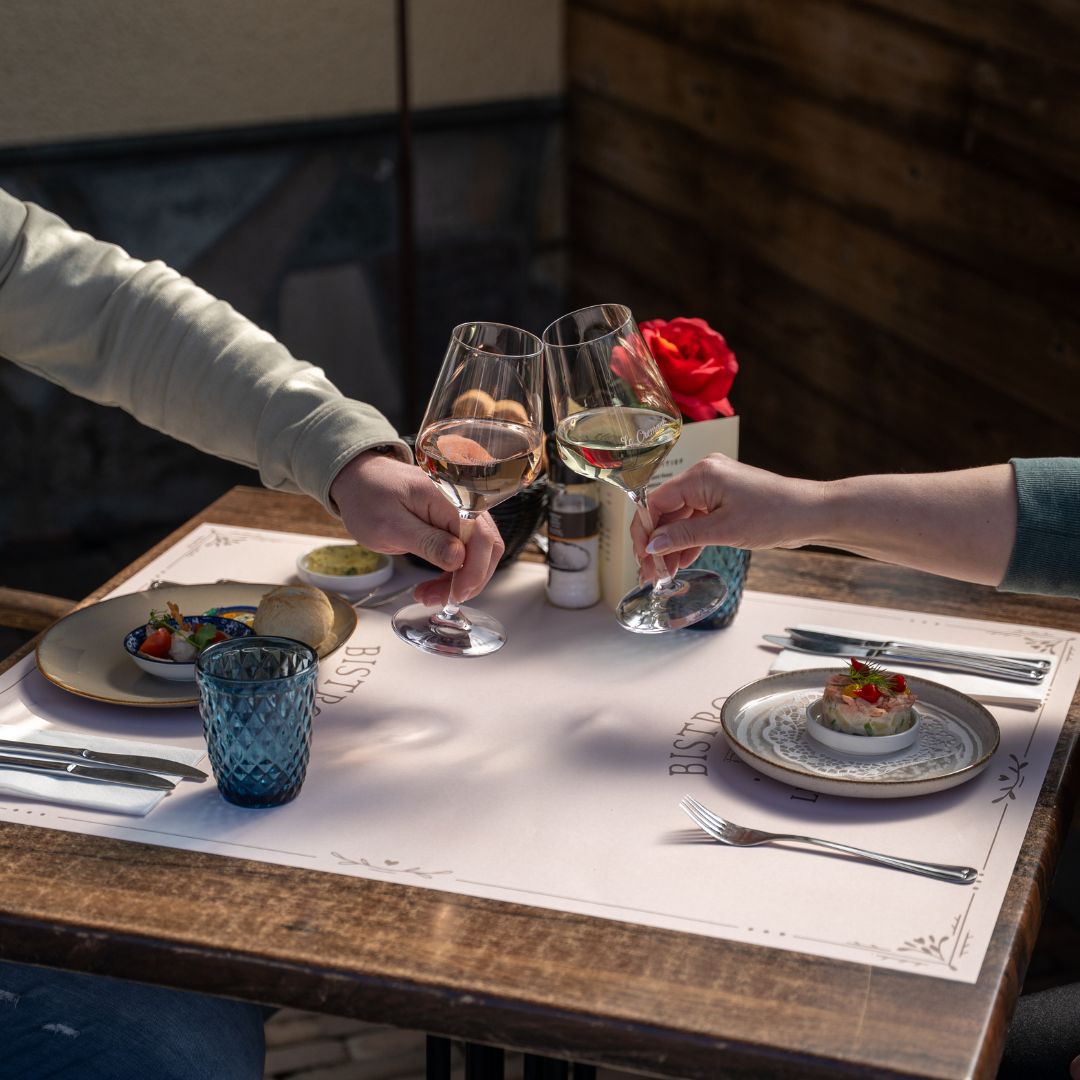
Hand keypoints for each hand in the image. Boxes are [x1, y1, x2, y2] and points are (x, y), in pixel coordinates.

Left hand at [329, 449, 503, 604]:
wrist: (359, 479)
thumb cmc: (368, 498)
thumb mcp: (390, 526)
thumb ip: (427, 542)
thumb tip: (459, 559)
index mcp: (449, 498)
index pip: (480, 537)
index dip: (474, 571)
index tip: (455, 595)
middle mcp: (463, 502)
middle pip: (487, 546)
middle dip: (469, 580)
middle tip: (441, 600)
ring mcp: (461, 512)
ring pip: (479, 551)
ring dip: (462, 579)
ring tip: (430, 595)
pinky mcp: (454, 522)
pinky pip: (466, 549)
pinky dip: (455, 572)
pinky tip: (436, 583)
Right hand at [629, 455, 824, 580]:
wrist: (812, 513)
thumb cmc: (775, 515)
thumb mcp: (725, 530)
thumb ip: (684, 537)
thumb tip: (652, 545)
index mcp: (701, 475)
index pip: (656, 501)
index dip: (644, 530)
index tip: (641, 557)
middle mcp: (704, 476)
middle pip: (666, 511)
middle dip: (656, 542)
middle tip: (649, 572)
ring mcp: (714, 488)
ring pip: (680, 518)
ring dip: (670, 545)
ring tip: (662, 573)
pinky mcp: (724, 500)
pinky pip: (696, 520)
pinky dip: (688, 540)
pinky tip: (680, 562)